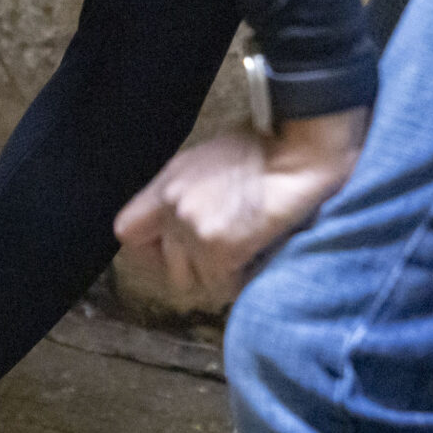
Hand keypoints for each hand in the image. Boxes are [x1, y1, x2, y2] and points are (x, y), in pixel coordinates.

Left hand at [113, 106, 370, 304]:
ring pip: (195, 282)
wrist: (305, 148)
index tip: (175, 254)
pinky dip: (244, 276)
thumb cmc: (273, 149)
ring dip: (222, 275)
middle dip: (194, 271)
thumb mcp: (212, 163)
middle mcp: (172, 205)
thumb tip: (189, 231)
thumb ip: (189, 195)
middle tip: (225, 257)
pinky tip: (263, 251)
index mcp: (167, 182)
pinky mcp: (218, 248)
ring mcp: (193, 228)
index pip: (127, 232)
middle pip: (165, 268)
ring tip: (250, 248)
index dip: (150, 251)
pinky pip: (224, 284)